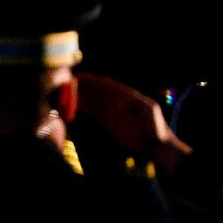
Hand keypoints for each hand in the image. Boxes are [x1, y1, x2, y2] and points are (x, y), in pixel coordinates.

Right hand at [75, 73, 191, 170]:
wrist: (156, 144)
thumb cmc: (155, 127)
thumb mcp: (149, 113)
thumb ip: (137, 105)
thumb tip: (120, 104)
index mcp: (128, 95)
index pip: (108, 86)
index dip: (94, 81)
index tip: (81, 78)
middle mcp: (119, 101)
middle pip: (98, 92)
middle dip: (84, 88)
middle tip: (68, 85)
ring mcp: (114, 111)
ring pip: (95, 102)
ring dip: (82, 98)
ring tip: (66, 95)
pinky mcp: (110, 123)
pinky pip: (95, 114)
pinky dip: (85, 110)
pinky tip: (75, 109)